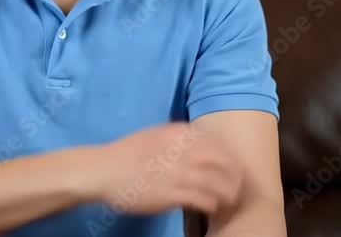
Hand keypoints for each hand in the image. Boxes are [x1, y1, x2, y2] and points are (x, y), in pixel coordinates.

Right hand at [87, 122, 240, 215]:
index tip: (232, 168)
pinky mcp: (171, 193)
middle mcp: (181, 150)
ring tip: (229, 200)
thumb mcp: (154, 135)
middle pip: (223, 162)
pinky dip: (212, 204)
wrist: (103, 170)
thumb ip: (177, 137)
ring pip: (217, 183)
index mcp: (178, 133)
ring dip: (228, 193)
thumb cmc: (127, 153)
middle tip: (236, 186)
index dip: (230, 157)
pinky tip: (211, 208)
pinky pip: (203, 199)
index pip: (217, 143)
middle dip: (235, 176)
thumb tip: (199, 142)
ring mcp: (177, 172)